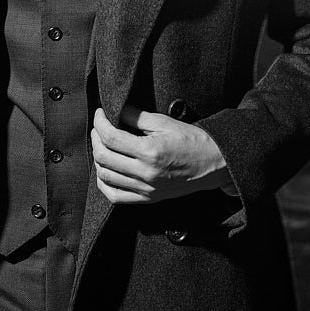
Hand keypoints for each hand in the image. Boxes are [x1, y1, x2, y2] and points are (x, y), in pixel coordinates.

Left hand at [91, 106, 230, 204]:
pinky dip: (104, 183)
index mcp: (150, 151)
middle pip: (103, 157)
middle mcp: (145, 173)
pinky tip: (105, 170)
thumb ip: (137, 117)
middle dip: (95, 138)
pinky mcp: (148, 198)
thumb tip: (116, 112)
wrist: (214, 164)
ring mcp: (146, 189)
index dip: (100, 123)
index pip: (111, 137)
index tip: (100, 114)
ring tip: (102, 145)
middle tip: (99, 128)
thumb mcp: (165, 122)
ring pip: (105, 176)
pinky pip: (115, 196)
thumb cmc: (192, 140)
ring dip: (98, 159)